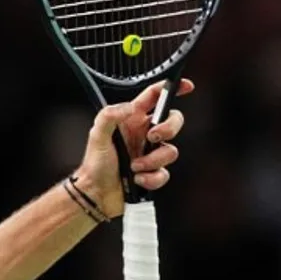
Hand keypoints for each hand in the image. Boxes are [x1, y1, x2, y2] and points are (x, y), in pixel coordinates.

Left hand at [74, 78, 193, 217]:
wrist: (96, 193)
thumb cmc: (94, 164)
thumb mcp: (96, 135)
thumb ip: (109, 116)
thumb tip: (130, 107)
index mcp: (131, 120)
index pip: (154, 97)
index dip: (170, 88)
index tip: (187, 86)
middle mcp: (143, 135)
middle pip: (173, 121)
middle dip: (169, 128)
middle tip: (152, 137)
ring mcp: (150, 154)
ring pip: (171, 151)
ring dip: (153, 161)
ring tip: (134, 167)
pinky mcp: (153, 173)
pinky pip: (165, 174)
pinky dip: (151, 178)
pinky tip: (137, 179)